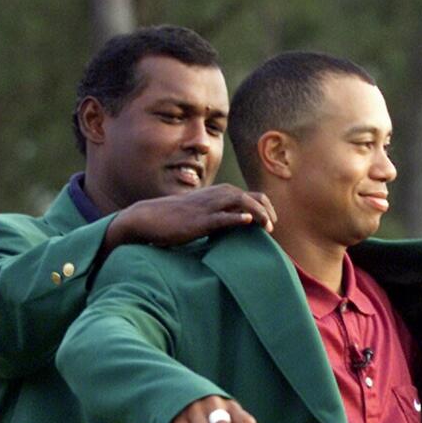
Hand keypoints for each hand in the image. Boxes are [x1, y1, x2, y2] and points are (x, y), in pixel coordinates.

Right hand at [102, 184, 276, 254]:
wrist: (149, 218)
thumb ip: (217, 215)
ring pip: (241, 203)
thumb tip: (234, 225)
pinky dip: (236, 218)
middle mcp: (216, 196)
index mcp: (217, 194)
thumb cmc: (174, 218)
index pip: (250, 195)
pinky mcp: (200, 220)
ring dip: (258, 214)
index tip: (270, 222)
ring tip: (268, 228)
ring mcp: (208, 207)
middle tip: (272, 228)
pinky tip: (247, 223)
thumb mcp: (200, 213)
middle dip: (266, 211)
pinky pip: (222, 217)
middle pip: (251, 197)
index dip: (264, 207)